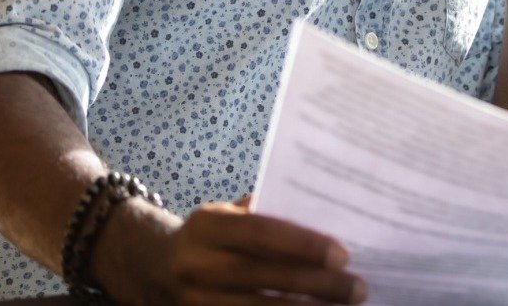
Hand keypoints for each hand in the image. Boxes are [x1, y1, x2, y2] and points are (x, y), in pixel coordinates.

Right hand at [103, 195, 366, 304]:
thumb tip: (323, 212)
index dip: (302, 244)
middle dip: (315, 285)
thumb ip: (266, 213)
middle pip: (263, 278)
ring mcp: (194, 301)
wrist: (150, 267)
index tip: (342, 254)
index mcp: (207, 227)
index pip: (260, 233)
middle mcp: (196, 265)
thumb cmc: (209, 237)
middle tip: (358, 288)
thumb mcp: (225, 215)